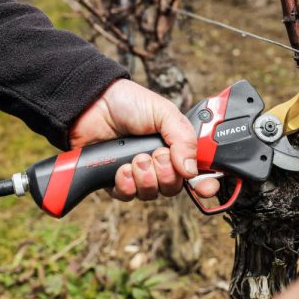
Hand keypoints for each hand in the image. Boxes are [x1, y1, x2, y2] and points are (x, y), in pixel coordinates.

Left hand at [70, 79, 219, 200]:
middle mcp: (158, 163)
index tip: (206, 188)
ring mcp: (137, 173)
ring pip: (151, 194)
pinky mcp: (115, 180)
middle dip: (166, 175)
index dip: (204, 184)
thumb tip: (191, 170)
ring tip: (135, 159)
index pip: (197, 172)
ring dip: (145, 179)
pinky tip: (121, 169)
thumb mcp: (164, 112)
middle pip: (173, 187)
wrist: (92, 104)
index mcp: (175, 146)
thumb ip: (183, 138)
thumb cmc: (128, 102)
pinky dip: (126, 184)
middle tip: (156, 156)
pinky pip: (127, 195)